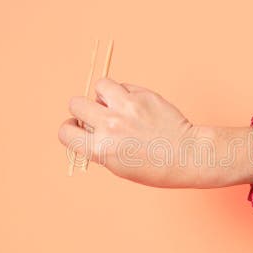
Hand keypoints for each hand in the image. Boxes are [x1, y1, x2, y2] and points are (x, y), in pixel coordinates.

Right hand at [58, 78, 252, 187]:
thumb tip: (85, 127)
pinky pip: (123, 86)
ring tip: (117, 106)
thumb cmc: (153, 167)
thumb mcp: (117, 166)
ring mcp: (127, 108)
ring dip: (104, 95)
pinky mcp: (143, 96)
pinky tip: (137, 107)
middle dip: (84, 109)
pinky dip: (126, 93)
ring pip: (99, 86)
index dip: (71, 129)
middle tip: (99, 116)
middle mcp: (110, 126)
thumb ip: (98, 146)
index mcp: (100, 149)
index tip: (79, 129)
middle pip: (76, 103)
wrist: (187, 156)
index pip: (65, 131)